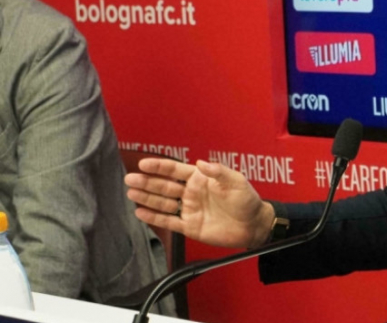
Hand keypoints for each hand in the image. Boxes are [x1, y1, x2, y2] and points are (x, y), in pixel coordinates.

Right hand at [125, 159, 274, 248]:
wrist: (253, 225)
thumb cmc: (247, 200)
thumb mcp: (236, 181)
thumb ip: (219, 172)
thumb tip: (201, 162)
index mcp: (201, 179)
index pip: (176, 170)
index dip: (159, 166)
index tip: (143, 163)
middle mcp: (192, 193)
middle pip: (164, 186)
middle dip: (147, 182)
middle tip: (129, 179)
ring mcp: (189, 209)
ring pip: (163, 203)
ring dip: (147, 198)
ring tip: (131, 193)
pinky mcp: (190, 226)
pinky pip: (169, 221)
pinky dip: (154, 217)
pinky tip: (140, 212)